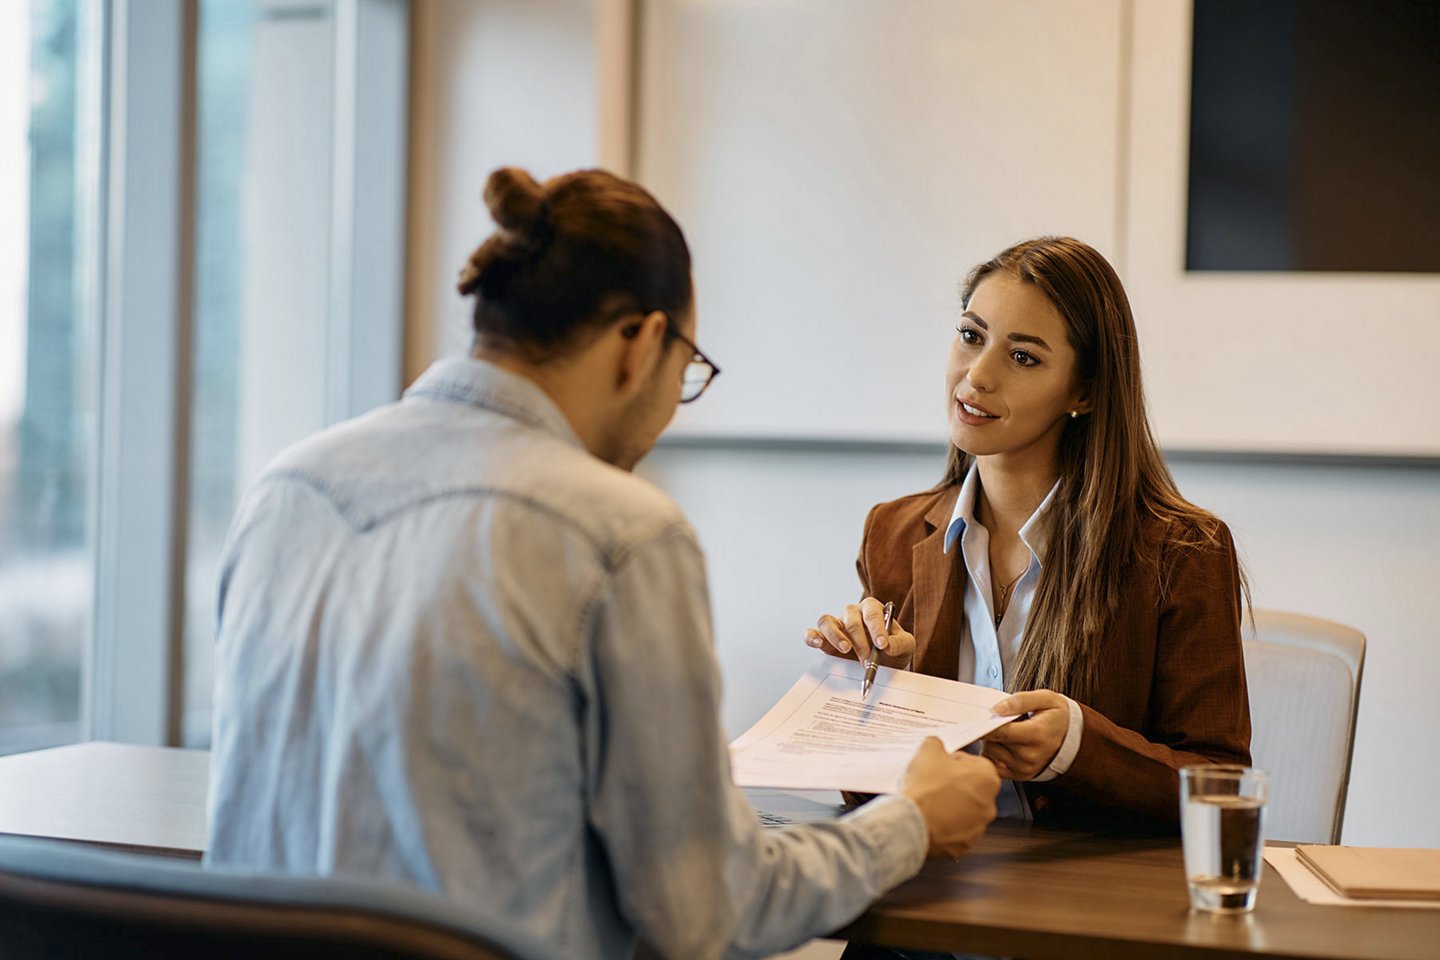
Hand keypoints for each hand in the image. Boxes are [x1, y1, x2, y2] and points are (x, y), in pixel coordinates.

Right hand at [802, 597, 914, 668]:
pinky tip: (818, 644)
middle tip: (867, 660)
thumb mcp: (906, 646)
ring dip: (836, 636)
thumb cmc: (893, 649)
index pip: (872, 612)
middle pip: (851, 619)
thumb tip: (888, 645)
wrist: (884, 664)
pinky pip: (812, 632)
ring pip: (827, 621)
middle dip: (860, 641)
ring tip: (846, 650)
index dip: (877, 628)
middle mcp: (852, 613)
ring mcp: (836, 625)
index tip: (882, 645)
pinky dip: (812, 637)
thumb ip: (900, 643)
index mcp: (873, 609)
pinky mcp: (824, 638)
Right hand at [901, 737, 999, 858]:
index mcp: (987, 778)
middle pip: (971, 788)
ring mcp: (978, 827)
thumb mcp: (928, 750)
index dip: (954, 762)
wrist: (911, 823)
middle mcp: (989, 804)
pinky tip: (930, 817)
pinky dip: (945, 824)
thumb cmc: (924, 789)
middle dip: (954, 784)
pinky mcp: (964, 844)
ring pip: (964, 810)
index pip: (974, 763)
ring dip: (950, 805)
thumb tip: (937, 746)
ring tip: (929, 801)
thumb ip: (938, 744)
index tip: (940, 765)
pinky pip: (956, 830)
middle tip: (933, 783)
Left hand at [981, 690, 1069, 780]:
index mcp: (1036, 735)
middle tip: (997, 719)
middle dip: (988, 729)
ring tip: (1005, 732)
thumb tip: (996, 708)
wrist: (1075, 740)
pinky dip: (993, 754)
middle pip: (992, 742)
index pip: (1001, 731)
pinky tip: (1003, 744)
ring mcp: (1024, 768)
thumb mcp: (1046, 699)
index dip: (985, 723)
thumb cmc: (1058, 716)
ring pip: (990, 753)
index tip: (977, 716)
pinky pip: (994, 765)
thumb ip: (1020, 700)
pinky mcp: (1020, 775)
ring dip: (991, 741)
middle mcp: (1030, 756)